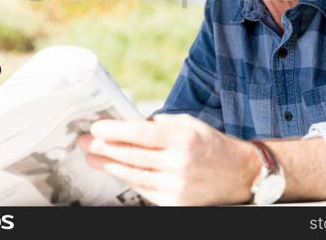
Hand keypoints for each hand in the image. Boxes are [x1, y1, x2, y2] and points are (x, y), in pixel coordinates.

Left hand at [77, 113, 260, 205]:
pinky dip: (129, 180)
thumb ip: (159, 124)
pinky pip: (145, 190)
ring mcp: (177, 185)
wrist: (239, 174)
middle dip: (103, 148)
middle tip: (85, 143)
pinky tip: (116, 172)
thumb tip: (128, 124)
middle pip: (132, 155)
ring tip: (93, 159)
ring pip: (134, 175)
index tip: (95, 128)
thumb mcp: (189, 123)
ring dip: (110, 166)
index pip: (140, 133)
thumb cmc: (211, 144)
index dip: (114, 131)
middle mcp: (179, 162)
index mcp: (182, 137)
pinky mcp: (176, 203)